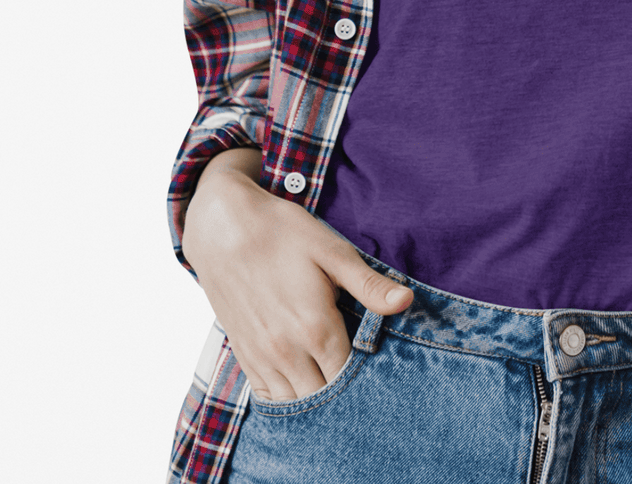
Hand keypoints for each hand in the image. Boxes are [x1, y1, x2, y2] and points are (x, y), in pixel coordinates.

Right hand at [181, 149, 413, 401]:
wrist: (224, 228)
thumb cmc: (283, 234)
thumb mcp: (332, 251)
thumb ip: (369, 284)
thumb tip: (407, 301)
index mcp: (315, 327)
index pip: (350, 377)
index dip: (369, 379)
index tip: (383, 372)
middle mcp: (286, 351)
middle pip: (323, 398)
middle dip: (345, 396)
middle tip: (364, 382)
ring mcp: (262, 356)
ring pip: (295, 403)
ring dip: (317, 402)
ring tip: (337, 387)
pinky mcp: (243, 354)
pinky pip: (268, 395)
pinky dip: (288, 398)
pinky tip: (303, 386)